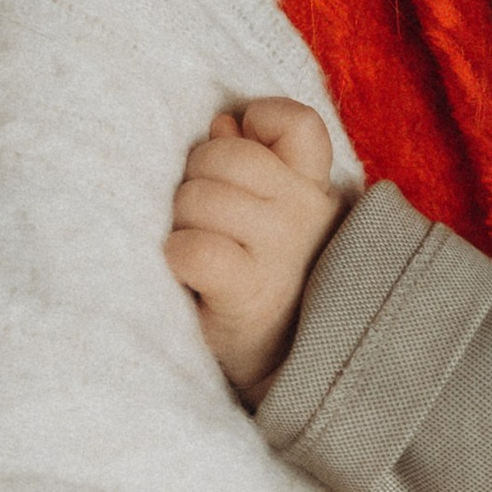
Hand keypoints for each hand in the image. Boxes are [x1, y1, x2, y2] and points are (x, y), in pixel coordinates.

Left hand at [164, 98, 345, 400]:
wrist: (286, 369)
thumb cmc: (271, 283)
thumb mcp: (277, 217)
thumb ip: (256, 160)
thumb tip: (222, 122)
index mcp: (313, 189)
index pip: (298, 124)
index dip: (257, 123)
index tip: (242, 152)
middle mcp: (304, 214)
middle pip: (226, 155)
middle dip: (196, 179)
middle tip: (201, 217)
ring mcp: (280, 253)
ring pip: (200, 198)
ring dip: (181, 221)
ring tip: (196, 246)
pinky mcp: (247, 292)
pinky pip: (194, 249)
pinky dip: (178, 256)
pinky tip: (186, 273)